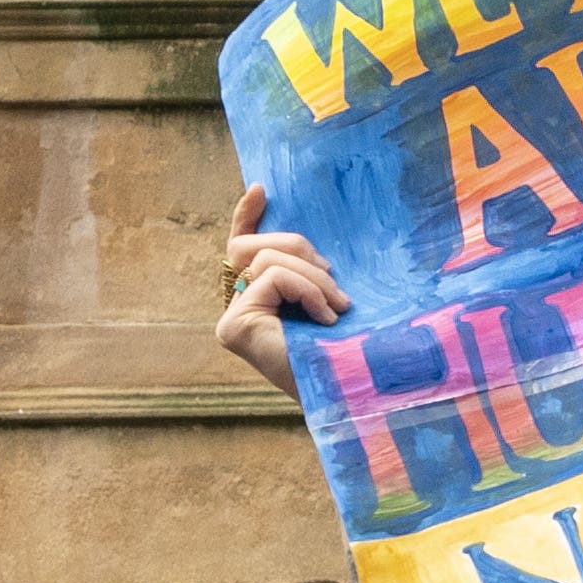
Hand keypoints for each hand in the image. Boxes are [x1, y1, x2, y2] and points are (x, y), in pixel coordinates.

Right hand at [218, 181, 348, 388]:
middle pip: (250, 246)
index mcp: (257, 300)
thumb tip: (309, 237)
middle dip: (298, 247)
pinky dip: (305, 289)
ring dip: (312, 277)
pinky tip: (325, 317)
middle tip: (333, 276)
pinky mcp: (234, 327)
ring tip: (338, 306)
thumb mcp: (329, 295)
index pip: (242, 247)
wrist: (351, 394)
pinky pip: (271, 277)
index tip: (261, 189)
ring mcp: (231, 319)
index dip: (246, 216)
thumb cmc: (348, 349)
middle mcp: (236, 309)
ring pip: (265, 259)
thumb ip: (310, 268)